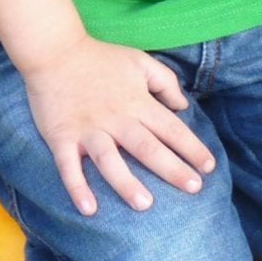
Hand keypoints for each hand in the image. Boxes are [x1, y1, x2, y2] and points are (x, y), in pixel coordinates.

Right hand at [16, 35, 214, 214]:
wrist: (54, 51)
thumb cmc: (100, 57)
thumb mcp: (139, 61)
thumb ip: (165, 81)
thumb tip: (183, 105)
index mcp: (137, 102)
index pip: (170, 128)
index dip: (191, 148)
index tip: (208, 167)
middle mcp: (115, 119)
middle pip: (147, 148)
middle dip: (172, 169)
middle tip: (194, 189)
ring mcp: (88, 130)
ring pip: (110, 161)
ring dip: (126, 183)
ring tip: (144, 205)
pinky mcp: (62, 138)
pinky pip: (69, 166)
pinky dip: (77, 187)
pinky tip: (88, 209)